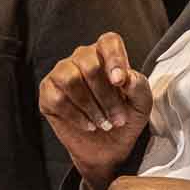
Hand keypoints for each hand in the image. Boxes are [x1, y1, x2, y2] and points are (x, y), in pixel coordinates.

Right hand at [40, 32, 152, 189]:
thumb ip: (138, 86)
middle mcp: (82, 58)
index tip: (119, 82)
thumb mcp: (141, 104)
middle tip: (118, 118)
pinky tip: (88, 125)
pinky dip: (76, 116)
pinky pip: (57, 98)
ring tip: (104, 123)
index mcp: (107, 54)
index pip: (109, 42)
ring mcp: (62, 73)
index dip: (114, 59)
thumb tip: (126, 77)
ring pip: (71, 80)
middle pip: (90, 66)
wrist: (107, 147)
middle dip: (106, 96)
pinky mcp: (47, 91)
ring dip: (91, 107)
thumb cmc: (125, 118)